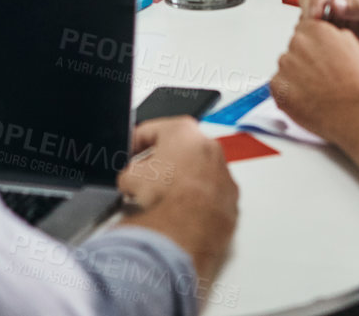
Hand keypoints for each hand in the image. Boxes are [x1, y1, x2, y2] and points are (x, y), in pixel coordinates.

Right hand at [118, 116, 235, 212]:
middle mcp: (208, 146)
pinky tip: (180, 212)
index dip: (132, 144)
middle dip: (158, 164)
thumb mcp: (131, 178)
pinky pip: (209, 193)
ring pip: (195, 171)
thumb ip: (128, 172)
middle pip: (176, 150)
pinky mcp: (230, 196)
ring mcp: (223, 171)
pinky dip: (196, 200)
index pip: (150, 131)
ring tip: (161, 199)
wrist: (189, 227)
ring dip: (178, 182)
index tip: (128, 154)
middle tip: (143, 179)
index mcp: (183, 131)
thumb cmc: (167, 196)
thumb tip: (129, 181)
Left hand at [271, 16, 358, 139]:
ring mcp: (285, 65)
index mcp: (316, 30)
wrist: (353, 114)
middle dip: (304, 60)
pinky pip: (278, 86)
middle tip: (319, 76)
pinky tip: (306, 98)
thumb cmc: (357, 85)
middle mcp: (298, 44)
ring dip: (295, 76)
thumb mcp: (355, 48)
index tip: (318, 55)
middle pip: (294, 48)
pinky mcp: (277, 86)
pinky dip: (288, 92)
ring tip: (315, 90)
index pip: (304, 29)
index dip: (313, 45)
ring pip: (286, 67)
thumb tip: (329, 37)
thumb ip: (336, 37)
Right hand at [297, 0, 358, 56]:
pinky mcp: (339, 27)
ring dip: (313, 25)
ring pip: (313, 14)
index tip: (317, 13)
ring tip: (319, 36)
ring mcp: (339, 10)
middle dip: (311, 11)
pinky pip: (321, 30)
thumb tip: (336, 3)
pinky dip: (319, 37)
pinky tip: (326, 44)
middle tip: (315, 26)